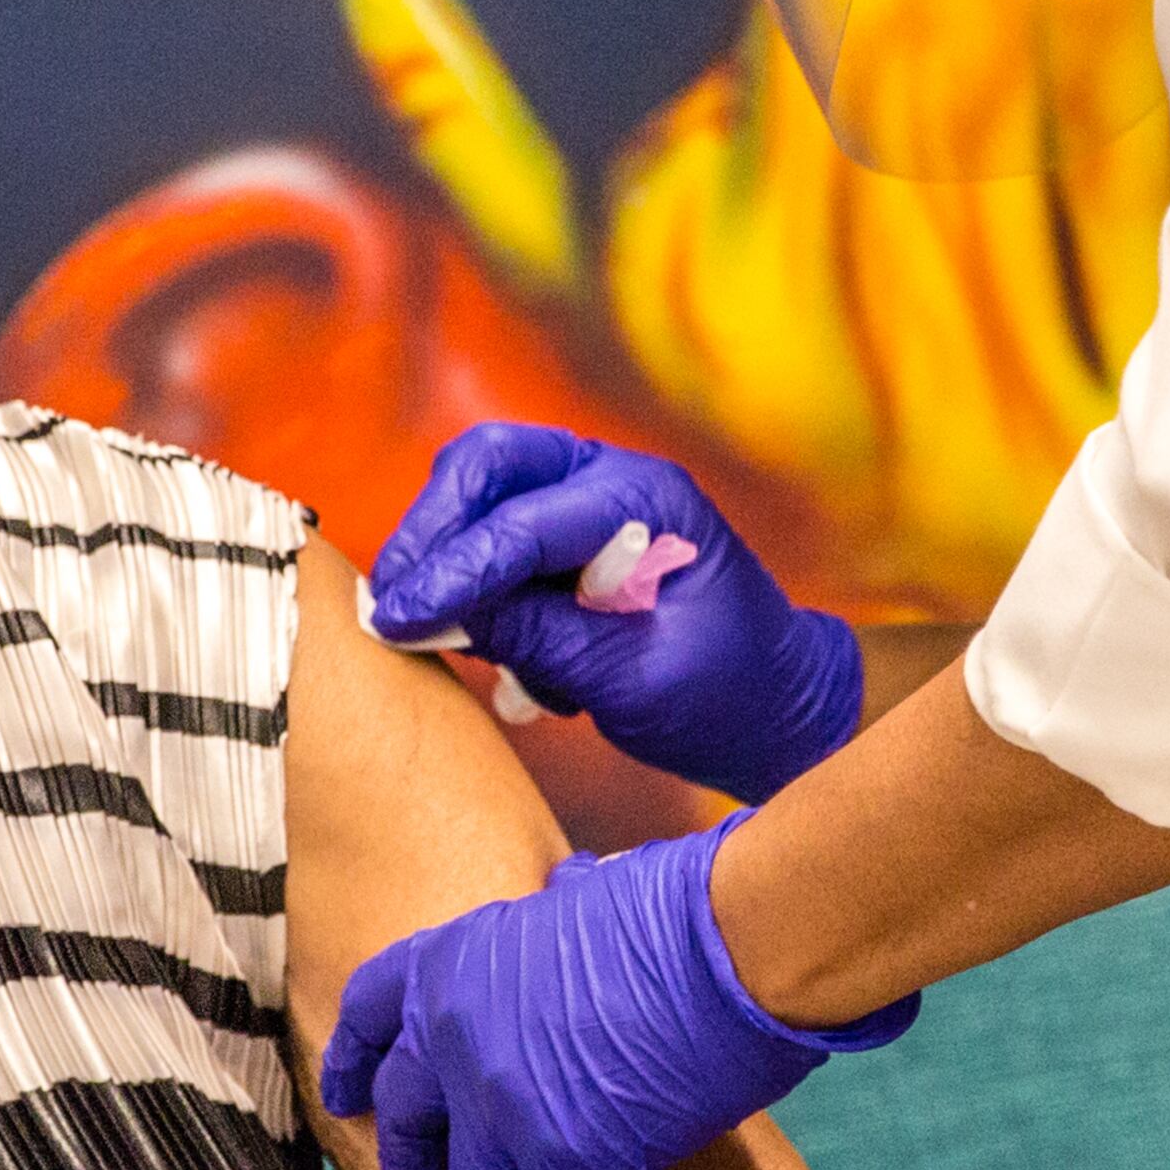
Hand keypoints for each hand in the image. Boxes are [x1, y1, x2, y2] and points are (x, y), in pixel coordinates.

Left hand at [318, 831, 914, 1169]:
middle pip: (412, 1116)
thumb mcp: (594, 892)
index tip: (350, 1092)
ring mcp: (503, 1107)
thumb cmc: (683, 902)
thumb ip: (563, 907)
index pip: (376, 1010)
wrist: (728, 939)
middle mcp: (457, 1037)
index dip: (360, 1056)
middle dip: (410, 1163)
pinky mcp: (565, 1162)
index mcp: (457, 959)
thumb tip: (569, 881)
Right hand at [366, 426, 861, 805]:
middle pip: (488, 463)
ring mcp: (589, 498)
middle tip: (391, 604)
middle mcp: (614, 479)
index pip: (523, 522)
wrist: (778, 706)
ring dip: (446, 552)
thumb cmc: (727, 697)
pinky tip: (498, 650)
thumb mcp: (635, 684)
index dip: (452, 572)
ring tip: (442, 632)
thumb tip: (442, 614)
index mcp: (649, 502)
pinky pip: (492, 531)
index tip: (397, 620)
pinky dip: (473, 581)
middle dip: (430, 529)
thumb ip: (542, 642)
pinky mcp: (567, 533)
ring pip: (480, 487)